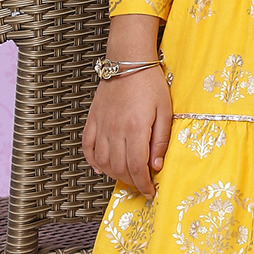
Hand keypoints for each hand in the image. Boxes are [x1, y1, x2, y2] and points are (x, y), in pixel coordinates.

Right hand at [82, 66, 173, 200]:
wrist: (128, 61)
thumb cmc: (150, 84)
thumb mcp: (165, 111)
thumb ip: (160, 141)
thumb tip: (156, 166)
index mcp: (135, 128)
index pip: (137, 167)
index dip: (143, 184)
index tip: (150, 192)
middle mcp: (115, 130)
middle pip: (119, 168)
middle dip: (132, 182)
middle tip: (141, 186)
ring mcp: (101, 126)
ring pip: (103, 162)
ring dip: (114, 175)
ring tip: (127, 177)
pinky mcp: (92, 121)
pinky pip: (88, 147)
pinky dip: (93, 162)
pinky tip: (102, 167)